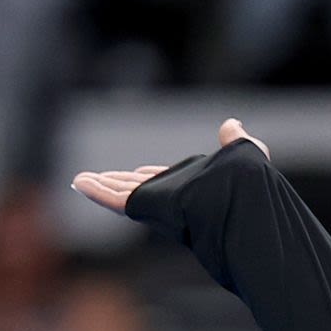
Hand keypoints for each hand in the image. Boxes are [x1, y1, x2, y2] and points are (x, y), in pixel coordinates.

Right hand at [71, 119, 269, 213]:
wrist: (245, 202)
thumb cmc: (250, 187)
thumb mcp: (244, 156)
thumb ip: (237, 141)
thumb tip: (232, 123)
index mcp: (194, 187)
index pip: (164, 180)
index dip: (148, 176)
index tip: (133, 172)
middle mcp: (174, 198)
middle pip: (137, 188)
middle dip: (116, 183)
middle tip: (95, 179)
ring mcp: (160, 204)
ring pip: (123, 193)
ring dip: (100, 186)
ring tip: (80, 181)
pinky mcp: (149, 207)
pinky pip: (118, 200)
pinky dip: (97, 192)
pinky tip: (80, 183)